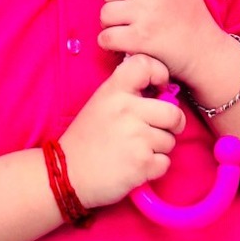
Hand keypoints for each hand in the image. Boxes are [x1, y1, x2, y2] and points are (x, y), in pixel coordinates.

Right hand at [60, 53, 183, 207]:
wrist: (66, 175)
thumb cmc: (85, 139)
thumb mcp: (100, 104)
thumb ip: (127, 93)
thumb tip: (162, 92)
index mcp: (113, 91)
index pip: (145, 65)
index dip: (159, 74)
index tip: (158, 89)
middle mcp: (126, 110)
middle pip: (173, 112)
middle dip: (171, 125)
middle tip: (156, 130)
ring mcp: (136, 137)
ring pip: (170, 140)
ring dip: (158, 149)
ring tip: (135, 151)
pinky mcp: (141, 163)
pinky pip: (165, 162)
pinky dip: (154, 167)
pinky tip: (134, 166)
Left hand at [99, 0, 224, 82]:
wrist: (205, 51)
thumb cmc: (188, 13)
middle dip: (117, 4)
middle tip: (136, 15)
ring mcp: (147, 12)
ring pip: (104, 14)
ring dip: (114, 25)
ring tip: (133, 29)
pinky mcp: (141, 38)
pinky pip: (105, 37)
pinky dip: (112, 44)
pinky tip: (128, 44)